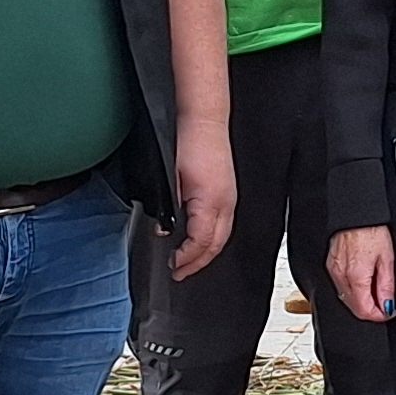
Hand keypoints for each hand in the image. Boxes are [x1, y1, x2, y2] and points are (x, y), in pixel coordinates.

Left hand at [169, 121, 236, 283]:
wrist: (205, 121)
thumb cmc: (190, 143)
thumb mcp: (171, 181)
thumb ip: (169, 209)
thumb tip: (165, 230)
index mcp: (211, 203)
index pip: (201, 243)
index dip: (187, 258)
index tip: (173, 265)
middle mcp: (226, 204)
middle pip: (216, 246)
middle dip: (198, 263)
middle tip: (180, 273)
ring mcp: (230, 198)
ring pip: (223, 237)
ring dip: (206, 253)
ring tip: (190, 261)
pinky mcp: (229, 193)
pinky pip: (225, 225)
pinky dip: (213, 239)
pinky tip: (201, 239)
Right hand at [328, 226, 395, 323]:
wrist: (355, 211)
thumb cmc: (372, 229)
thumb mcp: (387, 258)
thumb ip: (386, 285)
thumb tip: (388, 306)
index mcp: (355, 276)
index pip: (364, 310)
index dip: (379, 315)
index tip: (390, 311)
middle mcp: (340, 276)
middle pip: (354, 307)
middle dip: (371, 309)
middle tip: (386, 302)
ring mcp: (333, 271)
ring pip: (346, 298)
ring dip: (362, 300)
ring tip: (377, 288)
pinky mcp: (330, 265)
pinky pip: (341, 286)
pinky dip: (353, 289)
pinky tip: (364, 280)